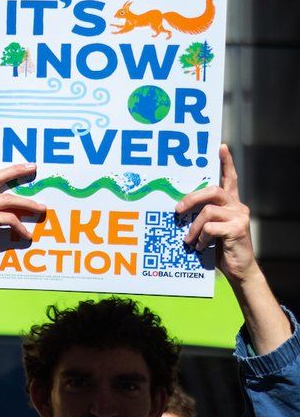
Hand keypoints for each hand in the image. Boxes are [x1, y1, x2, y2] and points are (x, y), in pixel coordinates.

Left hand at [177, 145, 257, 282]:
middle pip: (212, 190)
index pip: (230, 178)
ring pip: (208, 211)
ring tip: (190, 240)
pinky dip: (201, 238)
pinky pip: (210, 227)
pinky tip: (201, 247)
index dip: (226, 162)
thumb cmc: (220, 249)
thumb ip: (202, 216)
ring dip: (193, 227)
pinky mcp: (238, 229)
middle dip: (191, 199)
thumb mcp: (210, 229)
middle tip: (177, 211)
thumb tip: (178, 209)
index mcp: (231, 203)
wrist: (239, 270)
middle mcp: (237, 206)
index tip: (220, 146)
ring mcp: (239, 216)